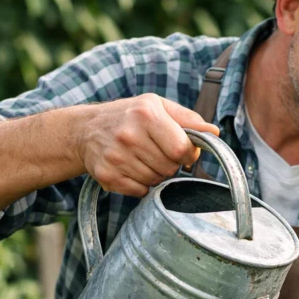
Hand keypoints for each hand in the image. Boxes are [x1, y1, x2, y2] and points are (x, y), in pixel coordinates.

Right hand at [77, 93, 219, 197]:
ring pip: (156, 181)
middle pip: (170, 168)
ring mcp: (115, 156)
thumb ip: (189, 120)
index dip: (187, 154)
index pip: (181, 149)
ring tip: (142, 158)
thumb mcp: (159, 107)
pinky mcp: (107, 175)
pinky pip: (140, 191)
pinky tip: (131, 169)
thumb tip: (214, 132)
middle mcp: (128, 135)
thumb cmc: (130, 116)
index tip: (182, 152)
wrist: (85, 130)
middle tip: (156, 152)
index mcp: (146, 114)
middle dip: (170, 164)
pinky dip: (140, 184)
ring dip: (155, 174)